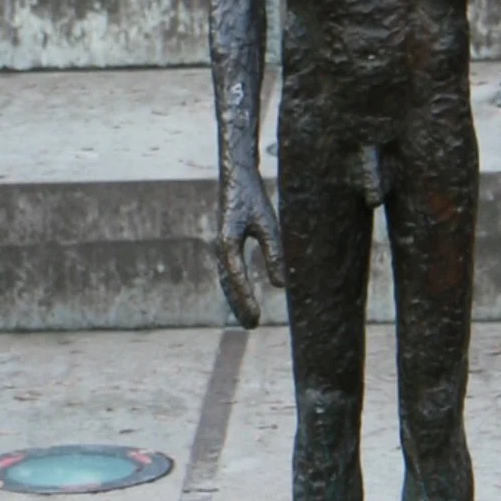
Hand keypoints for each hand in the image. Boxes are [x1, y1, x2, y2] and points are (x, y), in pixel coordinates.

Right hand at [215, 163, 284, 328]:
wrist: (235, 173)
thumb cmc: (252, 196)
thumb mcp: (268, 223)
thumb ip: (274, 253)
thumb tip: (281, 286)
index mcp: (228, 241)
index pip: (235, 277)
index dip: (245, 299)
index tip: (255, 318)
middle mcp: (220, 246)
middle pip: (227, 283)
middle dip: (239, 305)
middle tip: (252, 326)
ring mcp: (220, 244)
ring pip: (225, 279)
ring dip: (236, 299)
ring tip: (249, 319)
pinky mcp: (224, 242)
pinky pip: (227, 270)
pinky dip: (234, 286)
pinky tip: (242, 296)